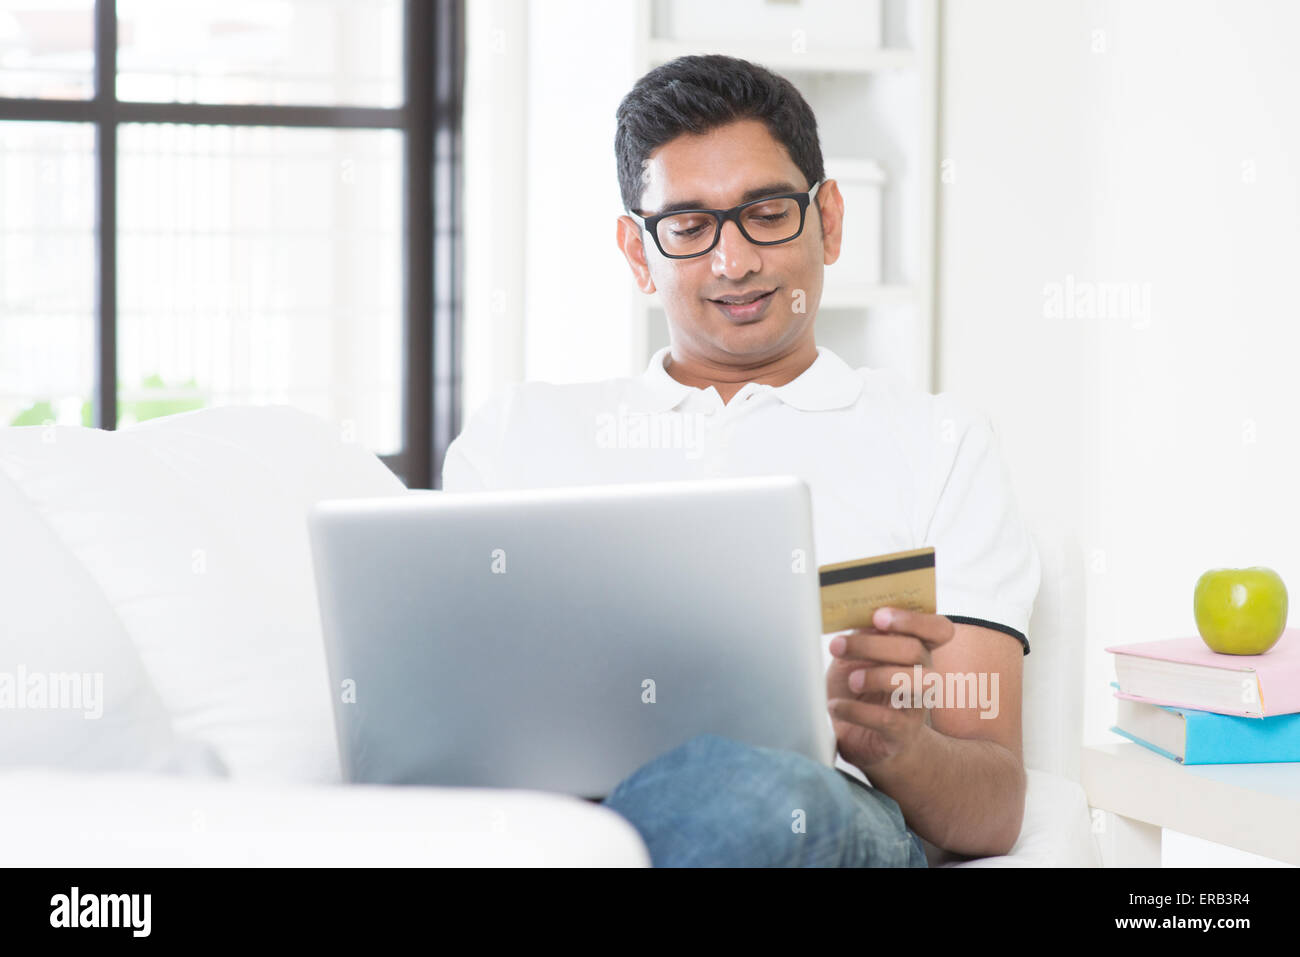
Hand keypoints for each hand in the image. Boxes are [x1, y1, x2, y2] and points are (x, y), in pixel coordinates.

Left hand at [826, 606, 955, 771]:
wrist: (865, 740)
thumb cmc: (862, 690)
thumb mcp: (857, 657)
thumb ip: (860, 636)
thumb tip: (849, 613)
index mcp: (917, 650)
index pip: (938, 629)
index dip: (913, 619)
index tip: (878, 617)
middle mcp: (924, 675)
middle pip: (915, 650)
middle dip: (872, 645)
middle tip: (838, 646)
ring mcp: (917, 705)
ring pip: (915, 682)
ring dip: (877, 676)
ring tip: (851, 681)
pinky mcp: (903, 733)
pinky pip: (887, 719)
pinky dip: (856, 711)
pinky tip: (836, 707)